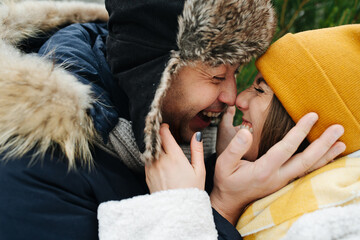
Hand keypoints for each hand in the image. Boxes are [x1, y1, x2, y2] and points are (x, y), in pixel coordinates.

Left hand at [145, 124, 205, 192]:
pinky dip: (151, 157)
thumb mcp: (199, 170)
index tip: (166, 126)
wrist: (177, 211)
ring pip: (149, 150)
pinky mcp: (147, 175)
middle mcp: (161, 161)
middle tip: (162, 134)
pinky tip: (159, 161)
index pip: (164, 134)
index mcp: (175, 157)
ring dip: (154, 146)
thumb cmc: (191, 191)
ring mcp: (152, 168)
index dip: (164, 127)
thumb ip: (197, 150)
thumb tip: (197, 135)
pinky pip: (147, 160)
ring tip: (160, 147)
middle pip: (155, 140)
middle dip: (158, 135)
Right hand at [210, 113, 345, 224]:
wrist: (231, 201)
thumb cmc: (227, 181)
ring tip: (341, 144)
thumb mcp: (223, 164)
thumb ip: (235, 148)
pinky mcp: (284, 183)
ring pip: (309, 169)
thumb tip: (246, 132)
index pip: (285, 148)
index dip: (300, 131)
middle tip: (338, 129)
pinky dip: (319, 165)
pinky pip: (305, 173)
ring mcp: (283, 181)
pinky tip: (328, 157)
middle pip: (305, 160)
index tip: (312, 116)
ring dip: (326, 156)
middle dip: (323, 144)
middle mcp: (277, 177)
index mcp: (263, 170)